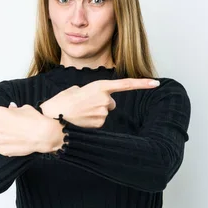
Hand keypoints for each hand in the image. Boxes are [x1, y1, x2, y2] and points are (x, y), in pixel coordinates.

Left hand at [0, 102, 58, 155]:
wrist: (43, 134)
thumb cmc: (35, 120)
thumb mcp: (24, 109)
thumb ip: (13, 110)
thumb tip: (10, 110)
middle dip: (4, 126)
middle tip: (18, 126)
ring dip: (6, 136)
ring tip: (20, 135)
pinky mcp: (1, 150)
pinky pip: (3, 147)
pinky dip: (9, 146)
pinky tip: (19, 143)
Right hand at [40, 78, 159, 127]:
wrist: (52, 119)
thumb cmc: (60, 103)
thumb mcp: (74, 89)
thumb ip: (88, 91)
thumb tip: (92, 98)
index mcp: (99, 86)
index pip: (125, 84)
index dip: (142, 83)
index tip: (156, 83)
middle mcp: (105, 99)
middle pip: (111, 102)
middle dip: (100, 104)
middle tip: (83, 105)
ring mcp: (104, 113)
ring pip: (104, 113)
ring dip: (94, 113)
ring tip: (79, 113)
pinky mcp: (100, 124)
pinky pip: (99, 122)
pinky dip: (91, 122)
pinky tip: (80, 121)